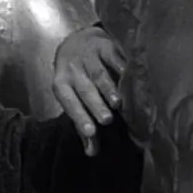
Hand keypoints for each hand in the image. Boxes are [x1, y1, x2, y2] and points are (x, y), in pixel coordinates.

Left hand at [53, 24, 126, 154]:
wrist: (77, 40)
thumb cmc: (77, 78)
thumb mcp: (74, 98)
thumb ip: (84, 126)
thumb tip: (92, 152)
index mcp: (61, 84)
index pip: (69, 102)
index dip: (79, 117)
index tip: (91, 132)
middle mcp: (72, 70)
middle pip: (84, 89)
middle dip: (95, 105)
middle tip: (106, 121)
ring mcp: (89, 56)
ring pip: (99, 75)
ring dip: (109, 89)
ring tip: (117, 103)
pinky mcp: (105, 45)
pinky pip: (114, 58)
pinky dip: (122, 70)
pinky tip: (130, 81)